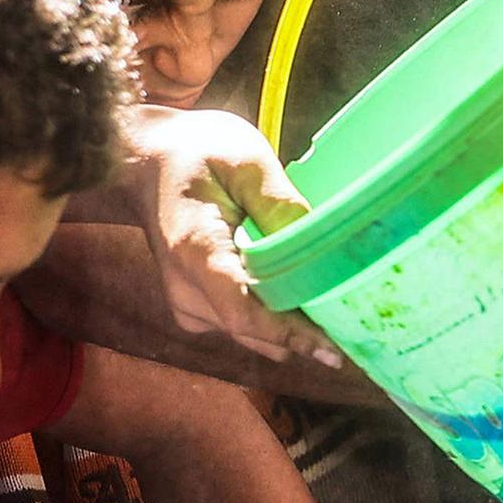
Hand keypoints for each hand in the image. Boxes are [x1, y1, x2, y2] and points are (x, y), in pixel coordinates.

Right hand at [105, 108, 337, 366]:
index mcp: (196, 252)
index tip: (333, 349)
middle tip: (356, 324)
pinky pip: (243, 325)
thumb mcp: (244, 160)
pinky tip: (300, 293)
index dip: (291, 335)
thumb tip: (318, 246)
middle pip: (253, 332)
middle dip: (303, 334)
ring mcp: (186, 304)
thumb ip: (279, 204)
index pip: (244, 313)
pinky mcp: (194, 308)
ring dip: (290, 326)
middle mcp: (185, 290)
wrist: (147, 160)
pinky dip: (273, 317)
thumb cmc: (197, 152)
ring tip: (336, 307)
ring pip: (251, 334)